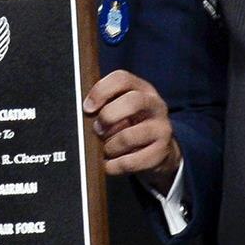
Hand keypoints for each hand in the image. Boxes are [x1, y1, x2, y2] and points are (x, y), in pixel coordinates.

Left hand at [83, 70, 180, 189]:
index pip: (121, 78)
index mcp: (142, 89)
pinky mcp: (162, 152)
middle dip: (108, 117)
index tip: (87, 107)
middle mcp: (155, 105)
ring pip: (128, 136)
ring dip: (109, 146)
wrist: (161, 150)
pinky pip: (130, 161)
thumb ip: (105, 105)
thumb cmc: (132, 125)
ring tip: (105, 149)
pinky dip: (114, 165)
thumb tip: (82, 113)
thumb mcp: (122, 109)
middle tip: (97, 130)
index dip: (101, 91)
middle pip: (131, 102)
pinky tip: (109, 164)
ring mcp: (162, 128)